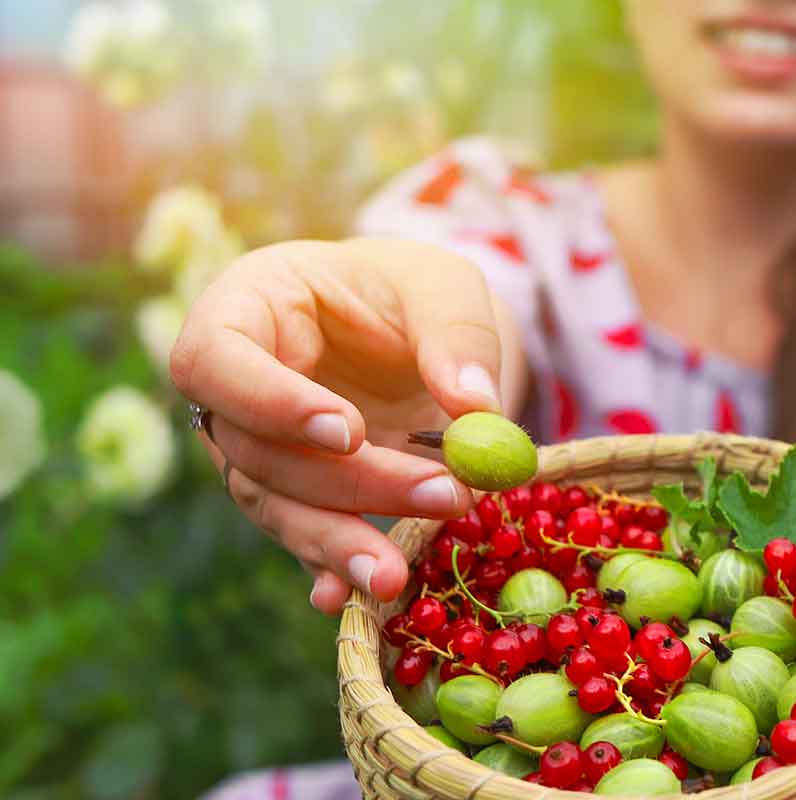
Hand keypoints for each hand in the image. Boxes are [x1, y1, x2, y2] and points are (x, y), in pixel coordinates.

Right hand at [171, 238, 522, 613]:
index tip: (350, 432)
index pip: (217, 359)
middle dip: (349, 484)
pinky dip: (329, 569)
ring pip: (274, 506)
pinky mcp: (293, 496)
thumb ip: (457, 337)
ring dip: (338, 542)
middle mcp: (233, 386)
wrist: (415, 330)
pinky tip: (354, 601)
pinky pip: (301, 538)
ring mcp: (257, 447)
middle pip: (257, 450)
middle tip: (444, 495)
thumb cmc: (412, 291)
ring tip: (398, 577)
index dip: (271, 403)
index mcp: (249, 307)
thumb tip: (477, 410)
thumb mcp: (444, 286)